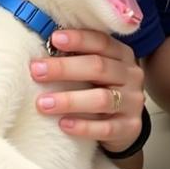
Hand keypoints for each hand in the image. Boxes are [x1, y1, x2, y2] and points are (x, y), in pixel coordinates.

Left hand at [31, 29, 143, 152]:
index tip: (54, 39)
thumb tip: (43, 50)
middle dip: (65, 68)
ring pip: (102, 99)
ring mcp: (133, 103)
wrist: (123, 124)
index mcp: (122, 55)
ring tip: (43, 103)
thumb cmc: (99, 89)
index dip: (79, 39)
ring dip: (69, 100)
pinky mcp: (130, 127)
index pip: (103, 42)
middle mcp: (131, 76)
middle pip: (99, 68)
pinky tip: (63, 124)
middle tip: (37, 71)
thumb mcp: (95, 69)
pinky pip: (106, 128)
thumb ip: (77, 57)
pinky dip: (83, 126)